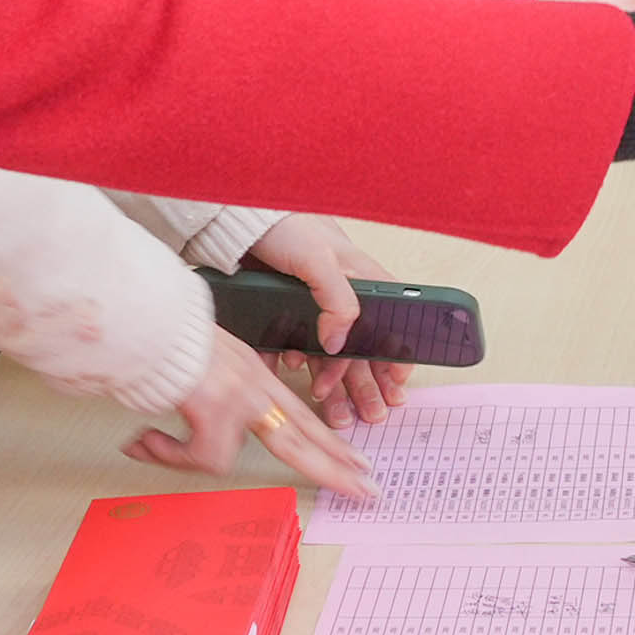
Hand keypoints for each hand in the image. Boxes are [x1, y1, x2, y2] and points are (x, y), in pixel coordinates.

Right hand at [128, 325, 375, 499]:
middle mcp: (255, 385)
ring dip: (195, 461)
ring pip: (259, 450)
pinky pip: (203, 457)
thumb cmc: (162, 339)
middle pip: (307, 435)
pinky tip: (143, 442)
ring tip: (158, 451)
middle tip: (368, 491)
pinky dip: (169, 454)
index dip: (330, 441)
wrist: (144, 318)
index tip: (354, 460)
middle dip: (338, 468)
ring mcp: (239, 396)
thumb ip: (205, 400)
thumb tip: (184, 434)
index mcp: (254, 374)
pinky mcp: (216, 406)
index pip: (304, 413)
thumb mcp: (200, 368)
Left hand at [242, 213, 411, 429]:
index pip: (387, 326)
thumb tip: (340, 343)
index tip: (397, 386)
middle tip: (371, 414)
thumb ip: (338, 300)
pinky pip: (290, 346)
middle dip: (366, 384)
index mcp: (361, 282)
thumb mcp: (319, 259)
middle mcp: (340, 297)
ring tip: (336, 413)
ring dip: (332, 386)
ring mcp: (312, 308)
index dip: (394, 357)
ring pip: (326, 355)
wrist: (238, 221)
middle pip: (359, 349)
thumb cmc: (287, 226)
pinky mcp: (284, 313)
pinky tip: (288, 374)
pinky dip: (288, 364)